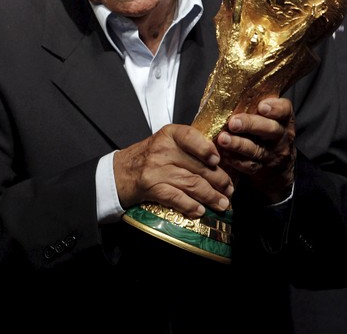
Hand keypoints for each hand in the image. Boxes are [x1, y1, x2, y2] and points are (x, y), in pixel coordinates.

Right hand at [113, 124, 233, 218]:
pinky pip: (176, 197)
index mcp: (168, 135)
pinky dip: (190, 206)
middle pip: (197, 165)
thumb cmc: (146, 158)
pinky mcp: (151, 187)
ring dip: (210, 196)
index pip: (190, 136)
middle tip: (229, 189)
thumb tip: (218, 162)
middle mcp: (162, 150)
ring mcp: (156, 169)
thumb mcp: (164, 143)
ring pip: (191, 183)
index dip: (206, 148)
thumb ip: (187, 147)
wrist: (117, 173)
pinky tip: (200, 211)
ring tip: (222, 203)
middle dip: (218, 180)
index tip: (218, 160)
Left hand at [216, 97, 295, 202]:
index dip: (275, 108)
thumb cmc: (265, 130)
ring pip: (257, 149)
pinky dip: (236, 161)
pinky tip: (224, 154)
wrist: (278, 164)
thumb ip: (254, 104)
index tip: (262, 106)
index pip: (285, 111)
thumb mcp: (268, 116)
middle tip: (233, 123)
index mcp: (283, 119)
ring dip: (238, 144)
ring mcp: (272, 154)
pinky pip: (249, 166)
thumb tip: (228, 88)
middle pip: (270, 130)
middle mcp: (282, 136)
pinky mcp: (262, 168)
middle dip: (250, 125)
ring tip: (222, 139)